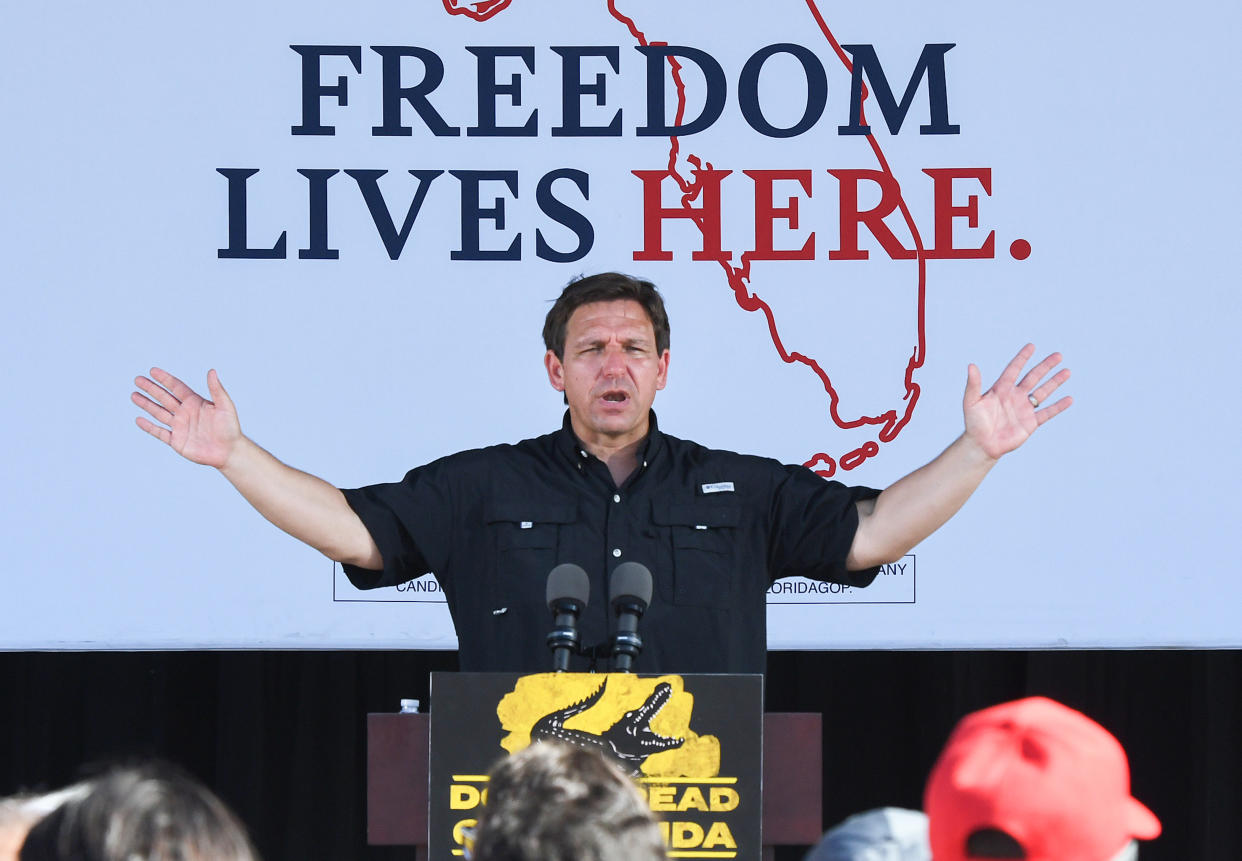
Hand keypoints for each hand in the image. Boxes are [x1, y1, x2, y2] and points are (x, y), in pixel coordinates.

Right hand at [132, 368, 241, 467]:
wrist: (229, 452)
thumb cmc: (230, 428)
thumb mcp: (225, 406)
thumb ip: (216, 389)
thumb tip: (212, 371)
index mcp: (195, 403)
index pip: (176, 387)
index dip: (165, 379)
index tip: (152, 371)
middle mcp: (185, 413)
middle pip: (164, 398)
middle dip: (151, 389)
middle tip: (137, 379)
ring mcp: (180, 427)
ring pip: (159, 413)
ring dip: (146, 404)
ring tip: (134, 395)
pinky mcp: (177, 441)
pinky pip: (160, 432)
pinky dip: (149, 427)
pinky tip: (139, 419)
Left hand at [963, 344, 1071, 459]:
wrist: (981, 445)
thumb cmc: (973, 423)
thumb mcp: (971, 402)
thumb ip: (973, 384)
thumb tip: (971, 365)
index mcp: (1001, 389)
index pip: (1014, 369)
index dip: (1022, 358)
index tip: (1032, 346)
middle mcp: (1015, 396)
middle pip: (1033, 377)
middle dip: (1045, 366)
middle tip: (1058, 355)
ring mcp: (1024, 409)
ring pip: (1043, 392)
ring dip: (1055, 382)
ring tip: (1067, 371)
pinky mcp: (1030, 423)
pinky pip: (1047, 413)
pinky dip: (1058, 406)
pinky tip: (1069, 399)